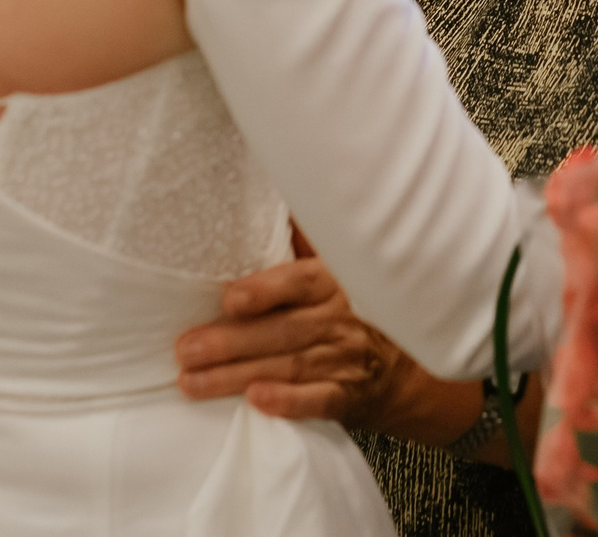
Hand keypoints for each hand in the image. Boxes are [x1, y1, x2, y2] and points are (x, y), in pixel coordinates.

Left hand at [173, 235, 481, 445]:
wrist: (412, 358)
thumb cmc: (358, 300)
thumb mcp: (343, 260)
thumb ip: (308, 236)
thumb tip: (263, 193)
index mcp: (336, 279)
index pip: (301, 281)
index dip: (266, 291)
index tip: (229, 300)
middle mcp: (343, 317)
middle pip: (284, 331)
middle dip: (231, 342)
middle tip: (185, 350)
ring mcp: (347, 359)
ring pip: (289, 367)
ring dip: (237, 376)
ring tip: (191, 382)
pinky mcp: (350, 396)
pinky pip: (320, 401)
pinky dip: (289, 403)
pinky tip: (256, 401)